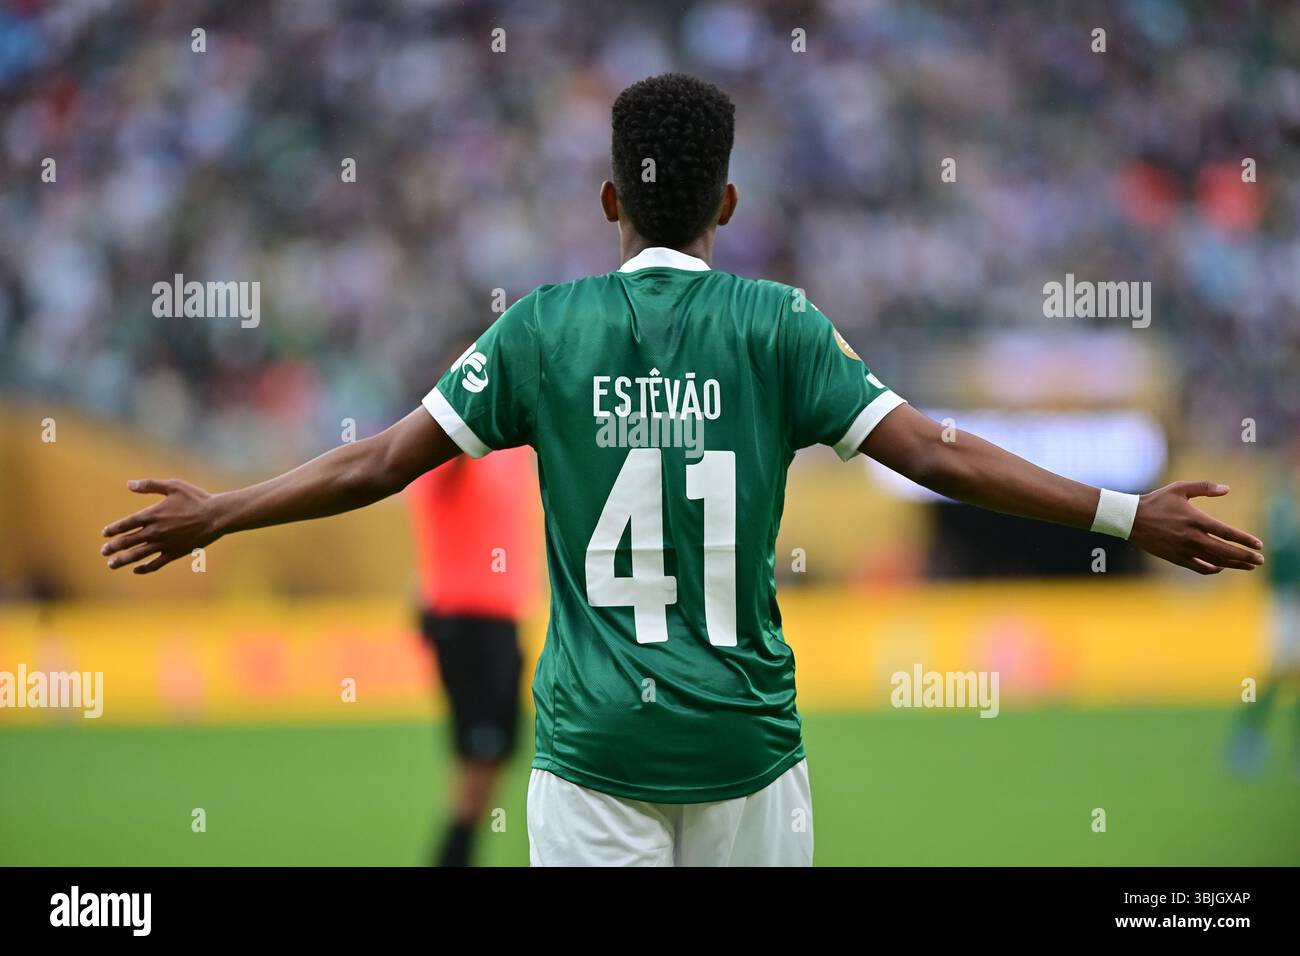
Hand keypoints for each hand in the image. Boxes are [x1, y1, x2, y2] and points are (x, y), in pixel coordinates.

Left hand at [101, 479, 220, 574]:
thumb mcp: (173, 486)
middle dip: (113, 547)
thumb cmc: (196, 498)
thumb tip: (129, 484)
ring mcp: (164, 544)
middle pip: (127, 541)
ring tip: (112, 564)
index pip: (126, 524)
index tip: (105, 534)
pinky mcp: (174, 553)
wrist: (216, 516)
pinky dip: (144, 568)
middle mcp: (155, 531)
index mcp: (153, 515)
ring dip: (122, 560)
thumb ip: (150, 485)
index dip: (113, 529)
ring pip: (138, 555)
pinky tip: (136, 569)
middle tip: (103, 551)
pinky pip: (156, 564)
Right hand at [1129, 481, 1263, 574]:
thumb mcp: (1180, 488)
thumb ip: (1204, 487)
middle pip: (1225, 551)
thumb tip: (1227, 489)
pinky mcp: (1176, 558)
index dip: (1244, 540)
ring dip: (1234, 564)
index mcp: (1195, 519)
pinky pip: (1199, 567)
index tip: (1259, 545)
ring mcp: (1184, 549)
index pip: (1226, 532)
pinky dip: (1213, 569)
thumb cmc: (1156, 501)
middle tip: (1260, 560)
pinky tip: (1221, 567)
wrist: (1131, 519)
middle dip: (1245, 557)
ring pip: (1215, 561)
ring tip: (1248, 566)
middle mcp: (1191, 537)